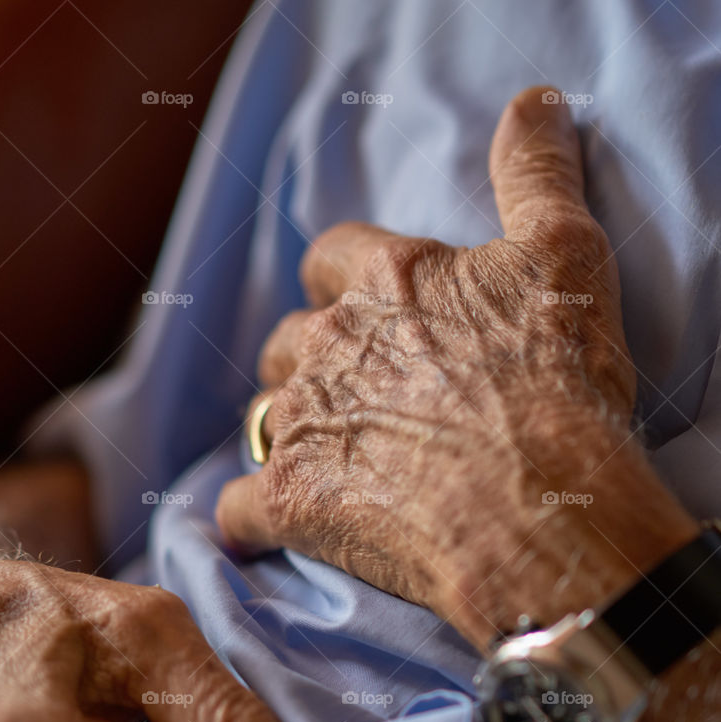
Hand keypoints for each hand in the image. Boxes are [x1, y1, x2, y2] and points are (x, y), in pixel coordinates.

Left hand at [217, 87, 694, 648]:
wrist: (537, 502)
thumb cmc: (556, 379)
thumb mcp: (566, 252)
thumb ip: (535, 174)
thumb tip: (531, 104)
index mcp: (386, 281)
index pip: (333, 259)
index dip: (345, 282)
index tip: (364, 303)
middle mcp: (329, 343)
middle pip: (288, 338)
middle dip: (310, 358)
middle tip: (355, 392)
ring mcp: (303, 424)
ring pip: (263, 415)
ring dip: (287, 431)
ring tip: (325, 459)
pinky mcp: (290, 502)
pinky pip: (241, 509)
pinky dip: (250, 519)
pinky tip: (261, 531)